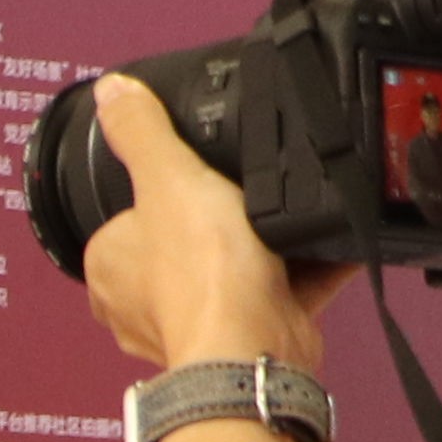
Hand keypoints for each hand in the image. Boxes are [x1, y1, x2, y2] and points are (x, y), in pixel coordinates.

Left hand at [77, 72, 340, 384]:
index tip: (195, 177)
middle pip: (186, 239)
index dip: (163, 191)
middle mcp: (142, 303)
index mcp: (109, 265)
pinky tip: (333, 244)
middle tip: (243, 198)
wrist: (253, 348)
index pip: (126, 216)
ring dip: (264, 247)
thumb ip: (141, 132)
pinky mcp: (247, 334)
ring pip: (234, 268)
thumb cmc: (201, 277)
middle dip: (219, 220)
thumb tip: (112, 92)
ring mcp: (196, 322)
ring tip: (285, 220)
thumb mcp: (169, 176)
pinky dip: (308, 270)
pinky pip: (282, 291)